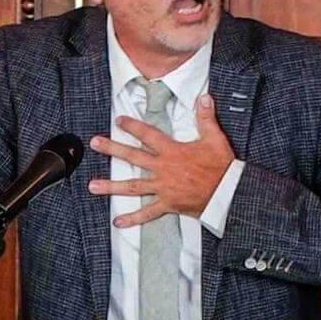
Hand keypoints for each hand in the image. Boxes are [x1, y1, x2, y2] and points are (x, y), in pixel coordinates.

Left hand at [88, 94, 235, 226]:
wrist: (228, 192)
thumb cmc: (221, 167)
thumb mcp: (215, 138)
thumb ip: (206, 117)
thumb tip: (204, 97)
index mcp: (172, 151)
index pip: (148, 135)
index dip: (133, 127)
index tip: (119, 121)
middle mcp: (163, 168)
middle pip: (133, 157)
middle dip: (112, 149)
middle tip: (95, 144)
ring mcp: (163, 188)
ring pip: (133, 186)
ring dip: (111, 186)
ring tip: (92, 186)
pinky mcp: (168, 204)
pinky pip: (148, 213)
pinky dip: (133, 218)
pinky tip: (118, 221)